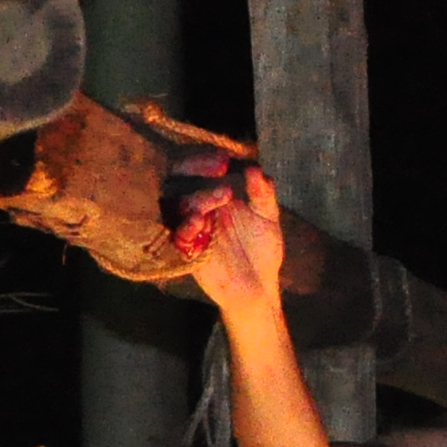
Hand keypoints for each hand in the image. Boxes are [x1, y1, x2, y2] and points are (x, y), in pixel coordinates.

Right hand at [174, 160, 289, 316]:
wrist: (261, 287)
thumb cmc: (262, 249)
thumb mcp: (268, 217)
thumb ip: (262, 193)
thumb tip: (254, 169)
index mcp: (212, 194)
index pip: (197, 168)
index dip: (205, 159)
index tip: (224, 159)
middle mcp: (198, 208)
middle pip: (180, 181)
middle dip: (196, 170)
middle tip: (220, 168)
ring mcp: (192, 229)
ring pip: (178, 206)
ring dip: (196, 197)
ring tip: (222, 196)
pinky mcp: (189, 253)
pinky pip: (178, 237)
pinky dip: (186, 228)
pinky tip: (199, 221)